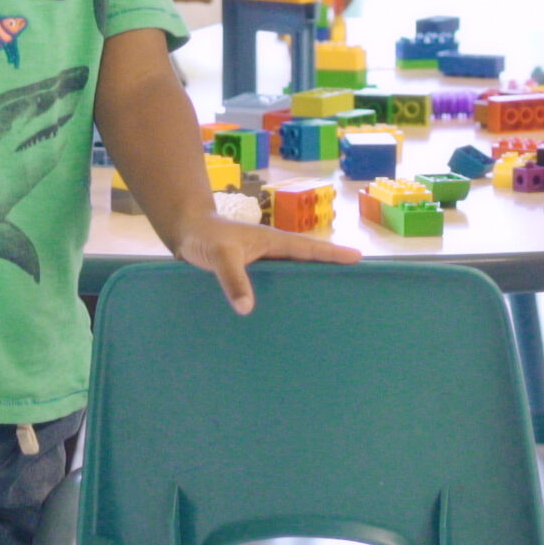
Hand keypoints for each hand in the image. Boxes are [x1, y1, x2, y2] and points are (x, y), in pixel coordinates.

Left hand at [170, 215, 360, 313]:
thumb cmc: (205, 236)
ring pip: (291, 274)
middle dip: (327, 271)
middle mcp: (271, 252)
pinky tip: (287, 313)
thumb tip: (247, 309)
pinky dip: (285, 294)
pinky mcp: (250, 273)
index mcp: (272, 242)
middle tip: (351, 287)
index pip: (308, 248)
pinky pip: (274, 285)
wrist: (186, 232)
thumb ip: (233, 279)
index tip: (357, 258)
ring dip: (306, 285)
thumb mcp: (220, 255)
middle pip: (306, 262)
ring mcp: (262, 263)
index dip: (332, 254)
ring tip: (326, 306)